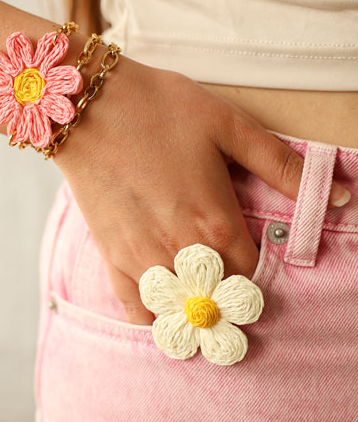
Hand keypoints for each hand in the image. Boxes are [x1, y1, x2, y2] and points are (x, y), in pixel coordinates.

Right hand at [54, 56, 349, 324]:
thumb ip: (280, 165)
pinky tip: (163, 307)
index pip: (252, 274)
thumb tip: (340, 194)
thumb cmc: (158, 109)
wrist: (89, 105)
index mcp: (216, 221)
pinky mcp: (111, 255)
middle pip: (219, 297)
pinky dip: (154, 316)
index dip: (258, 274)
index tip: (252, 264)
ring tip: (197, 298)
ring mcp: (142, 257)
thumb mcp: (226, 125)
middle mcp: (181, 249)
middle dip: (229, 296)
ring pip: (180, 310)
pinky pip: (136, 308)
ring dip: (194, 310)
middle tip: (227, 284)